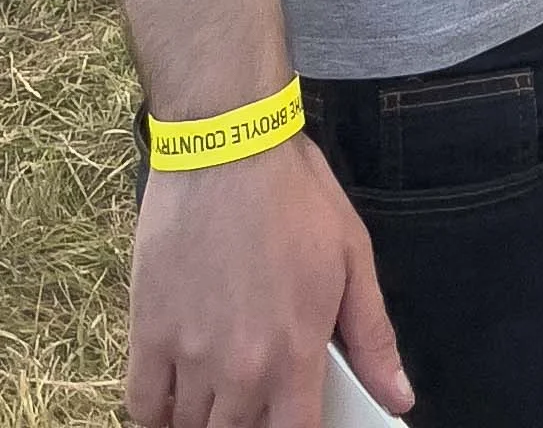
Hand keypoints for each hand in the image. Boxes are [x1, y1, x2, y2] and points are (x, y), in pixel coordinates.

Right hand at [127, 138, 410, 425]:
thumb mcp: (351, 255)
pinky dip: (156, 414)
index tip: (292, 418)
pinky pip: (142, 405)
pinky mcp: (148, 333)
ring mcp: (190, 355)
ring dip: (206, 419)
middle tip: (255, 392)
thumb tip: (399, 397)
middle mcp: (241, 368)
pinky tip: (173, 399)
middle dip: (249, 423)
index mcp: (295, 354)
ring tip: (218, 392)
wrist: (227, 143)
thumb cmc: (294, 193)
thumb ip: (373, 336)